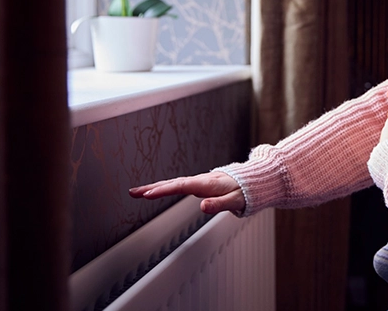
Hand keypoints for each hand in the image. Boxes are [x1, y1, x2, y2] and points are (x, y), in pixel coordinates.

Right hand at [129, 171, 244, 215]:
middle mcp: (201, 180)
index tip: (148, 194)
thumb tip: (202, 207)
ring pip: (174, 183)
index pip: (182, 186)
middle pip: (173, 183)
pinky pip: (179, 184)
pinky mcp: (200, 184)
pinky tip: (158, 190)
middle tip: (133, 193)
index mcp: (208, 184)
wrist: (253, 181)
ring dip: (156, 187)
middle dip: (153, 188)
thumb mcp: (236, 201)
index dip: (164, 190)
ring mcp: (200, 181)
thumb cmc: (246, 192)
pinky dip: (166, 186)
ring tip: (138, 192)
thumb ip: (219, 204)